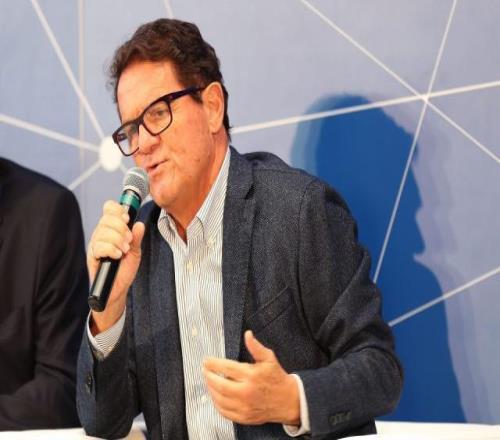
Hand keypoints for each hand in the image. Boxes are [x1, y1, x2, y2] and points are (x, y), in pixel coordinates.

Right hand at [88, 200, 144, 333]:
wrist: (117, 290)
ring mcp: (95, 245)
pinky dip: (111, 249)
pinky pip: (99, 246)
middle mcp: (101, 235)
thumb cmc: (124, 270)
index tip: (127, 218)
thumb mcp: (135, 252)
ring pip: (103, 231)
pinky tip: (117, 256)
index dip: (117, 210)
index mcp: (111, 230)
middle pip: (106, 218)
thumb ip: (136, 238)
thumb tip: (140, 224)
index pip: (109, 209)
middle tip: (128, 241)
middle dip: (121, 228)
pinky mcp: (92, 256)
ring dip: (117, 240)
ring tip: (124, 251)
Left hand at [203, 330, 299, 425]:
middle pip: (219, 385)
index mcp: (251, 375)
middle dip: (208, 376)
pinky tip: (215, 395)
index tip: (206, 360)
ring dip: (210, 389)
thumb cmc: (277, 378)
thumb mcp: (269, 359)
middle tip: (204, 370)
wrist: (288, 401)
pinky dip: (216, 403)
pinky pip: (224, 411)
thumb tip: (247, 334)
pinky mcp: (244, 417)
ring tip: (208, 380)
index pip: (226, 368)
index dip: (213, 363)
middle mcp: (246, 392)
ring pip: (219, 399)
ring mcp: (244, 406)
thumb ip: (256, 347)